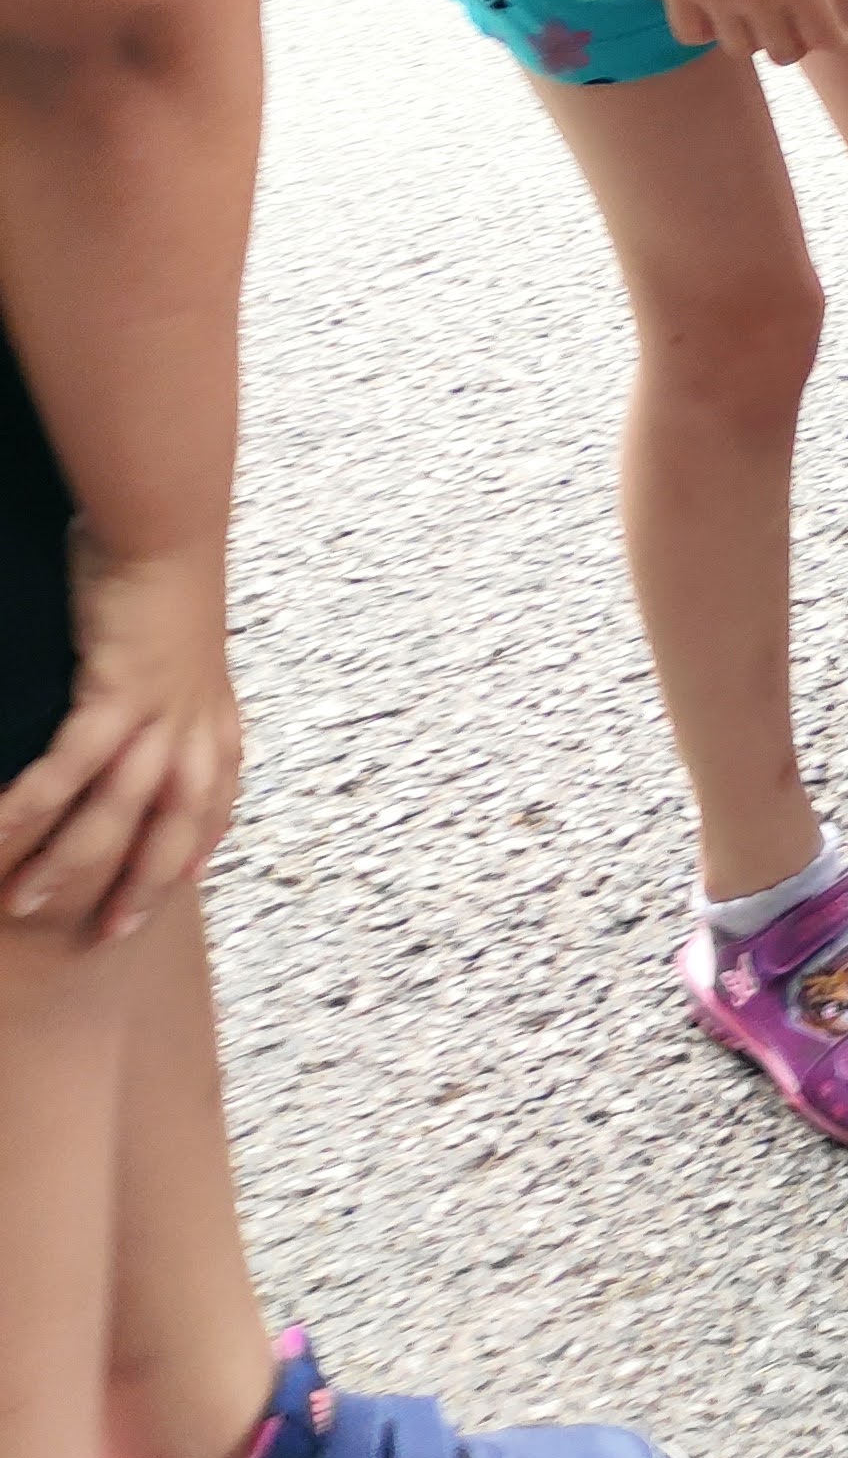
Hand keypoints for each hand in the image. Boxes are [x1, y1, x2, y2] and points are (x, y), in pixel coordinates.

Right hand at [0, 536, 244, 941]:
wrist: (167, 523)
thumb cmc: (164, 571)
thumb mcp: (180, 639)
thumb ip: (166, 683)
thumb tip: (139, 703)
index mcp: (215, 713)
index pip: (216, 798)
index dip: (198, 845)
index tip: (182, 886)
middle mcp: (195, 722)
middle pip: (176, 826)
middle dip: (143, 885)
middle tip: (108, 935)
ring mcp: (159, 711)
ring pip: (119, 810)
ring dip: (71, 862)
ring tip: (27, 902)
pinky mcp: (117, 691)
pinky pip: (72, 766)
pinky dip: (37, 804)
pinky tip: (1, 833)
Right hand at [647, 0, 847, 65]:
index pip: (824, 36)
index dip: (838, 38)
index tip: (842, 32)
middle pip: (784, 52)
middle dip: (800, 39)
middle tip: (800, 14)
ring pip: (741, 50)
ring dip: (756, 36)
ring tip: (759, 8)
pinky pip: (694, 36)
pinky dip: (710, 31)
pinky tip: (719, 7)